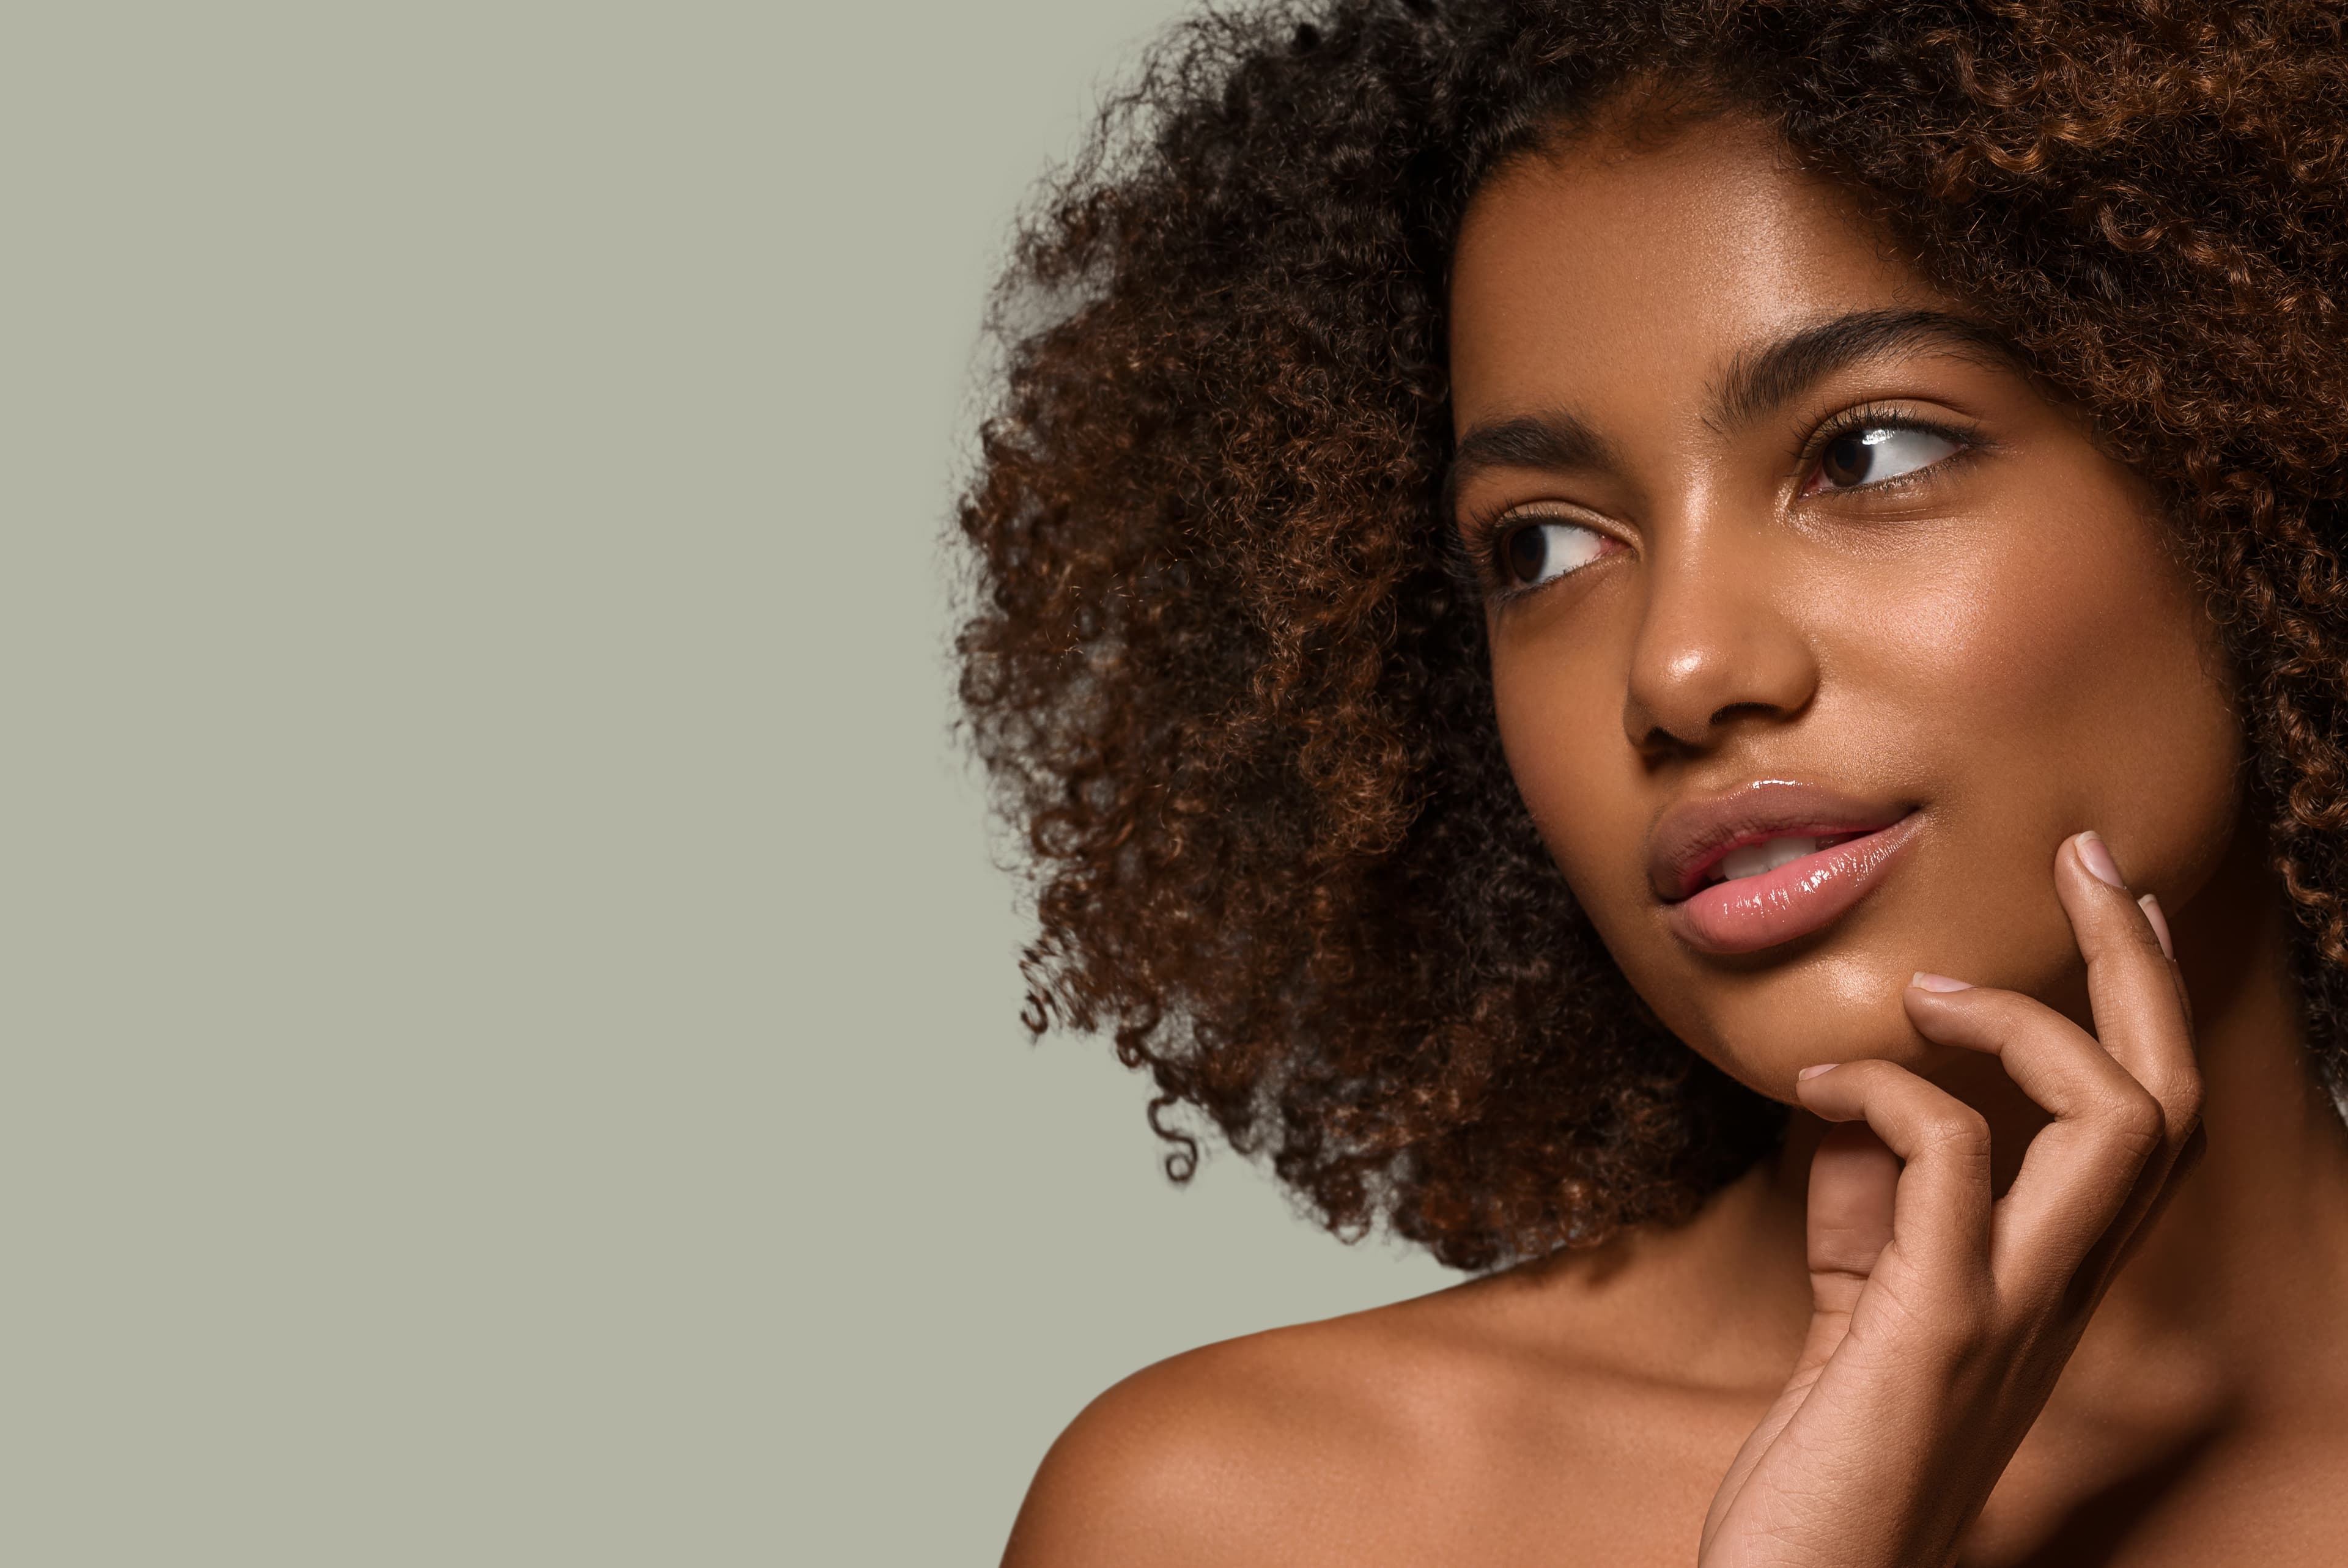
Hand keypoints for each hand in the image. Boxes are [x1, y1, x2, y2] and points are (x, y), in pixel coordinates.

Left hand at [1697, 831, 2203, 1567]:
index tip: (2098, 894)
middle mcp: (2060, 1293)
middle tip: (2087, 858)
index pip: (2140, 1122)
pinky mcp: (1934, 1331)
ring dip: (2026, 1022)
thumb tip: (1859, 1096)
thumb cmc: (1826, 1460)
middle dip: (2136, 962)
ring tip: (1929, 992)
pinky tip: (1816, 1091)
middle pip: (2164, 1099)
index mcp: (2050, 1281)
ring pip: (2118, 1125)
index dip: (2133, 999)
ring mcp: (2009, 1310)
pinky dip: (1887, 1093)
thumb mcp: (1854, 1308)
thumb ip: (1871, 1206)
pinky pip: (1951, 1162)